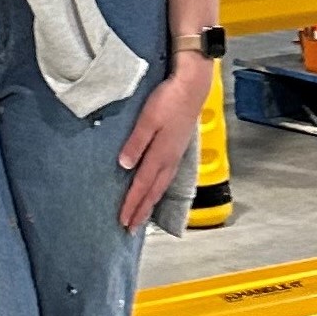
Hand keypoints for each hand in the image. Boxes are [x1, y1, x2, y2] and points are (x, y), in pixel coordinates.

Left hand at [118, 57, 214, 232]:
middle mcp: (170, 160)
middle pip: (153, 191)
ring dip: (150, 202)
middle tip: (130, 228)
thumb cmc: (169, 100)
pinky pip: (166, 177)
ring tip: (141, 215)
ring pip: (161, 186)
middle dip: (141, 211)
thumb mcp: (147, 120)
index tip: (123, 221)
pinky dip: (158, 189)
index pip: (142, 186)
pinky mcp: (177, 149)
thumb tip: (124, 165)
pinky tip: (155, 189)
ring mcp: (175, 155)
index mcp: (161, 154)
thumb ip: (136, 143)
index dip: (132, 204)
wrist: (192, 87)